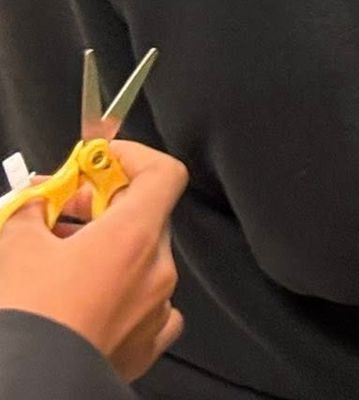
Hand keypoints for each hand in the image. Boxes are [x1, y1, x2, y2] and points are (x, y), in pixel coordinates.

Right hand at [0, 143, 186, 381]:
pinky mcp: (147, 345)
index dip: (132, 159)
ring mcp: (157, 310)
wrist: (30, 384)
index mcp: (135, 237)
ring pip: (143, 262)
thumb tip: (38, 201)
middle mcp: (158, 270)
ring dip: (107, 251)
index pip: (164, 174)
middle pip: (146, 217)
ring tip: (59, 261)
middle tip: (58, 211)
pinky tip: (88, 300)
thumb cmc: (28, 318)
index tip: (98, 162)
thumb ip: (33, 211)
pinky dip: (121, 295)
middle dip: (102, 207)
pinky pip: (147, 307)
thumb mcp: (16, 248)